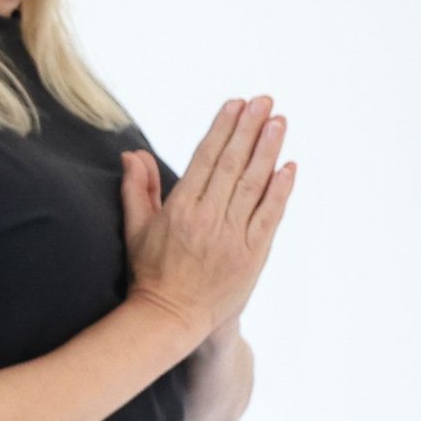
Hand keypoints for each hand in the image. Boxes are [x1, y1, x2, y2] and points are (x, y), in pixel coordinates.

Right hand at [120, 98, 295, 343]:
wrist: (172, 317)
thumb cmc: (151, 273)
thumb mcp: (136, 229)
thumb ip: (137, 189)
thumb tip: (132, 154)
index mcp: (180, 209)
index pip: (206, 159)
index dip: (223, 129)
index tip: (236, 105)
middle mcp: (208, 219)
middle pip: (232, 164)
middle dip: (249, 129)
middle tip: (264, 102)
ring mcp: (233, 237)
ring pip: (253, 184)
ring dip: (268, 150)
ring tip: (279, 121)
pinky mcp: (252, 254)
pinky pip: (270, 215)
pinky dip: (280, 190)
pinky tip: (288, 166)